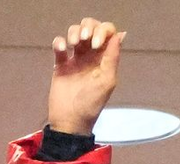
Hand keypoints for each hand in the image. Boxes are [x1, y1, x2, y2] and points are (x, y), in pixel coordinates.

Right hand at [48, 18, 124, 136]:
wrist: (70, 120)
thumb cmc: (92, 104)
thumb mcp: (107, 81)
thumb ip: (113, 58)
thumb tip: (120, 34)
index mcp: (105, 59)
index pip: (107, 33)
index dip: (103, 30)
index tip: (96, 44)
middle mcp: (91, 56)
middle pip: (91, 27)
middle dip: (88, 28)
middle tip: (85, 41)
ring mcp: (75, 59)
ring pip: (75, 32)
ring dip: (74, 32)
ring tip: (72, 45)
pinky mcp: (60, 64)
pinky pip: (59, 44)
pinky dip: (59, 42)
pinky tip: (61, 51)